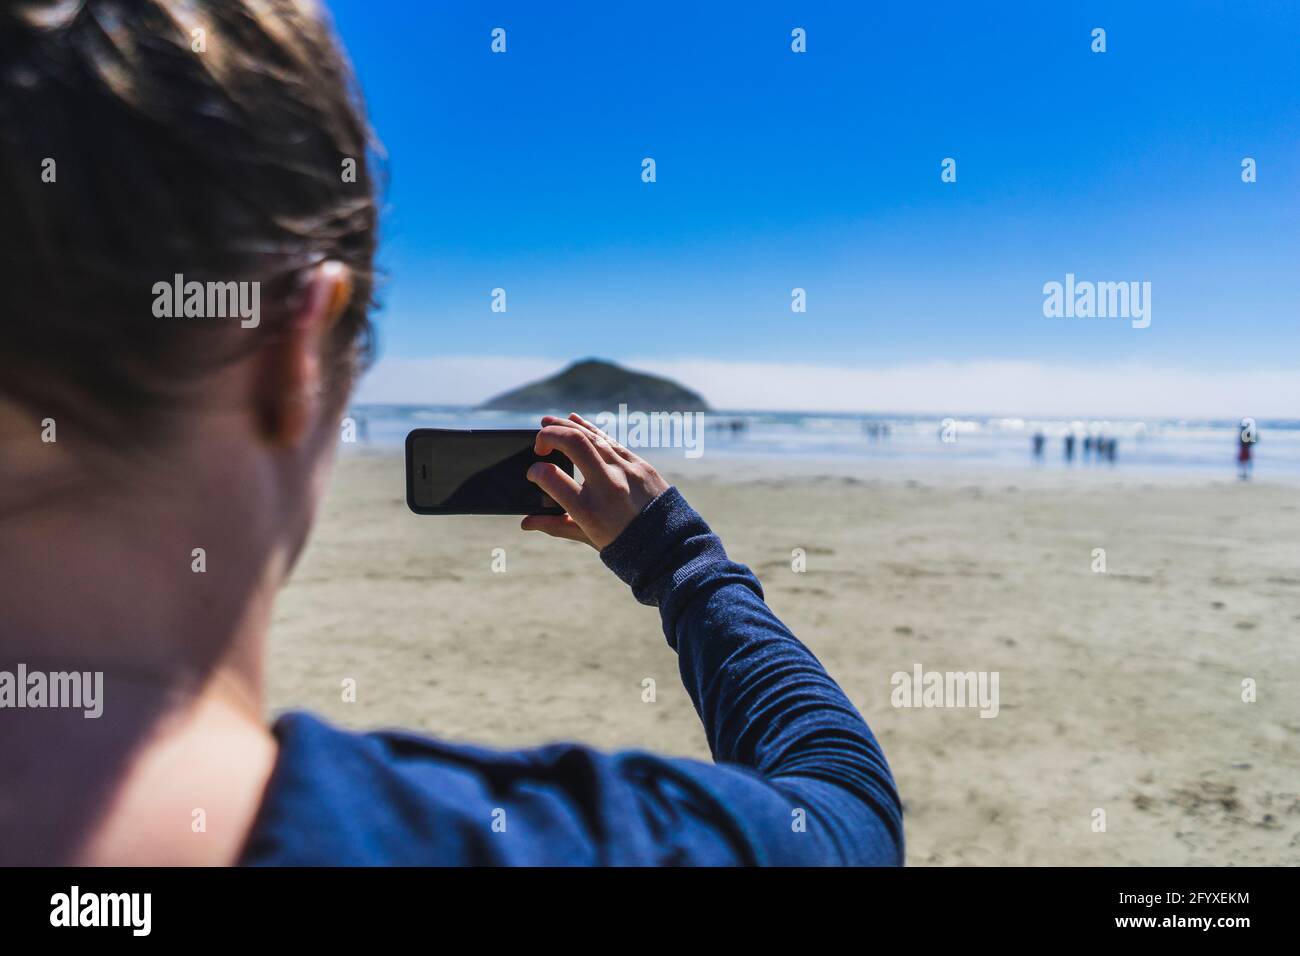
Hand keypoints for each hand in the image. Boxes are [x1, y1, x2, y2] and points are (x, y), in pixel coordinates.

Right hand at [521, 413, 669, 548]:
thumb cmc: (625, 543)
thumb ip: (555, 526)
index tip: (533, 472)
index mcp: (590, 512)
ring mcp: (628, 471)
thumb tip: (526, 522)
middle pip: (575, 444)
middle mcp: (609, 487)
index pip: (553, 479)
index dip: (536, 471)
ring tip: (546, 423)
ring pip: (593, 437)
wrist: (670, 545)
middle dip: (550, 435)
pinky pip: (610, 441)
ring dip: (566, 427)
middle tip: (538, 443)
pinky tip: (574, 421)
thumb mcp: (588, 537)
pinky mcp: (640, 465)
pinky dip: (590, 429)